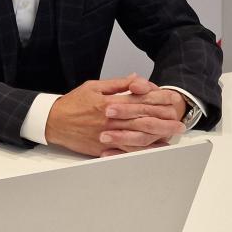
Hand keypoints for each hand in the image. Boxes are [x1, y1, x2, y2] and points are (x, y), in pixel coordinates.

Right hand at [45, 74, 183, 156]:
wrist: (53, 121)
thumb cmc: (73, 103)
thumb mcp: (94, 86)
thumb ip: (117, 84)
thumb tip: (136, 79)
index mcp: (108, 102)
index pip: (138, 101)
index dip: (157, 101)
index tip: (172, 102)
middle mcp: (110, 120)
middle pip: (141, 120)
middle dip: (163, 122)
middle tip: (179, 123)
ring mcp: (107, 136)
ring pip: (136, 137)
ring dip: (156, 137)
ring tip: (171, 137)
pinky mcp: (102, 148)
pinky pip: (125, 151)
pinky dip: (140, 151)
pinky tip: (152, 151)